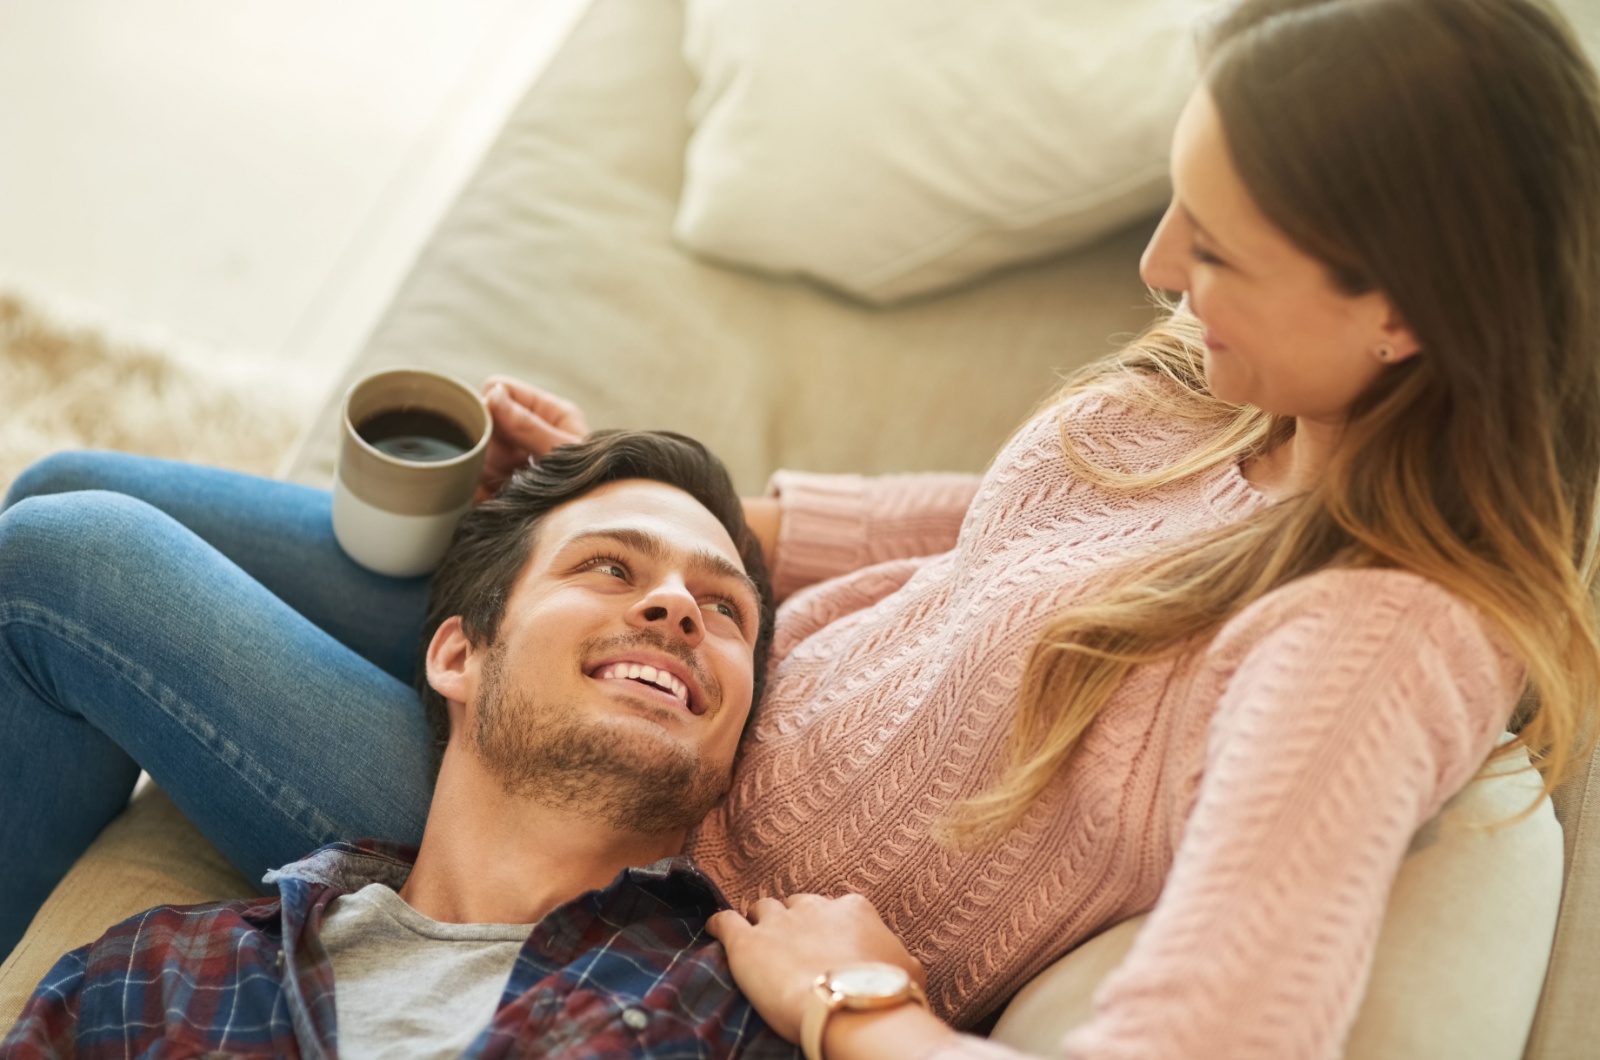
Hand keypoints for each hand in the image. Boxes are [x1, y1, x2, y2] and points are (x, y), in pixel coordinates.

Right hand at [476, 375, 590, 501]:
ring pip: (479, 453)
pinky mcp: (507, 486)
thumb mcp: (561, 451)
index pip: (502, 389)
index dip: (491, 406)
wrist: (593, 528)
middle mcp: (531, 432)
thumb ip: (527, 425)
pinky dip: (481, 491)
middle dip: (491, 445)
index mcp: (549, 412)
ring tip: (509, 486)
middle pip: (487, 424)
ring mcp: (517, 459)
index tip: (495, 431)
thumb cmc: (592, 483)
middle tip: (508, 465)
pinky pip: (479, 481)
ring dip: (487, 470)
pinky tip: (496, 499)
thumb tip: (493, 394)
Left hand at [707, 893, 925, 1043]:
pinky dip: (719, 924)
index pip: (834, 907)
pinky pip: (724, 920)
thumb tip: (906, 970)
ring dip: (759, 921)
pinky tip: (715, 929)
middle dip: (792, 921)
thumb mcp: (909, 970)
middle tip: (791, 946)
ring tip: (758, 940)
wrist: (850, 1006)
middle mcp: (814, 907)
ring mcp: (778, 922)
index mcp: (853, 908)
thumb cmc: (885, 992)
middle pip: (795, 904)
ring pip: (762, 907)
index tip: (824, 943)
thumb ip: (899, 959)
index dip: (826, 926)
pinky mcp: (746, 942)